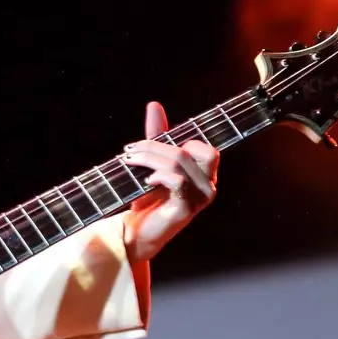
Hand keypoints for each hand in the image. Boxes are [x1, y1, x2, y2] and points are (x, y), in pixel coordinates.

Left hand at [121, 100, 219, 261]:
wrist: (134, 234)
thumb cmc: (145, 200)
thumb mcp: (151, 164)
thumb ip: (157, 137)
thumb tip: (154, 104)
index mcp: (204, 175)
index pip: (203, 148)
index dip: (174, 141)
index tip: (141, 145)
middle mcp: (208, 186)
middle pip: (188, 151)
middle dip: (155, 146)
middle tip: (129, 151)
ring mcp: (199, 199)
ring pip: (179, 163)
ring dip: (149, 158)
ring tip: (129, 162)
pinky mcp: (186, 210)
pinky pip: (177, 182)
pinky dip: (158, 175)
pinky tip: (146, 180)